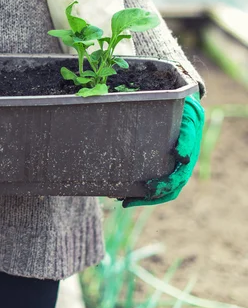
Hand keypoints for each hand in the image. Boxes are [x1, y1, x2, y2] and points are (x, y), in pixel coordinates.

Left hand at [122, 93, 204, 207]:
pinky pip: (147, 178)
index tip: (148, 190)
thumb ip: (187, 138)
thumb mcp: (189, 122)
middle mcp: (178, 169)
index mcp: (187, 162)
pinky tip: (119, 189)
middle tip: (126, 200)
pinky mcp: (157, 163)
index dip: (163, 188)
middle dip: (146, 198)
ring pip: (155, 189)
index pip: (177, 181)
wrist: (185, 107)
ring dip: (138, 196)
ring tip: (119, 198)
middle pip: (165, 190)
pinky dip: (134, 187)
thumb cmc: (187, 114)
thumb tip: (182, 158)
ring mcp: (168, 167)